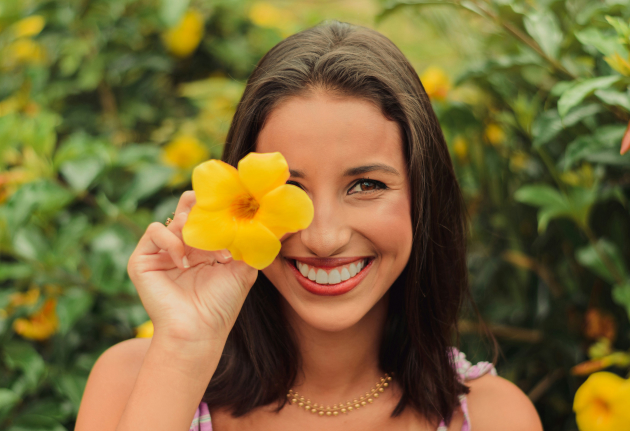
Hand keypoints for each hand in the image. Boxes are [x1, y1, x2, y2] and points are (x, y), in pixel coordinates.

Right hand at [127, 191, 257, 347]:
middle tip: (216, 224)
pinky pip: (154, 231)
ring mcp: (161, 253)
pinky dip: (172, 241)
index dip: (218, 210)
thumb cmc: (222, 304)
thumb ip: (248, 243)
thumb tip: (261, 220)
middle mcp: (182, 246)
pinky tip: (184, 263)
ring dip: (193, 231)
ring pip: (173, 218)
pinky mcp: (142, 260)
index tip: (234, 216)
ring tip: (207, 254)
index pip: (206, 213)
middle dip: (202, 210)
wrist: (200, 331)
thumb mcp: (243, 268)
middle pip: (186, 206)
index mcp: (203, 246)